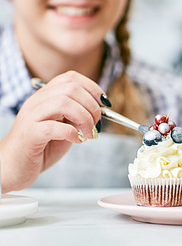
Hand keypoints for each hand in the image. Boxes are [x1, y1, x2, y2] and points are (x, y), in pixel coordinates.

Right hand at [0, 71, 106, 191]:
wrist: (13, 167)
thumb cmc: (41, 148)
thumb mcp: (65, 129)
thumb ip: (78, 118)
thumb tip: (99, 112)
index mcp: (46, 97)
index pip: (70, 78)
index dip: (93, 87)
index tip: (105, 104)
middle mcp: (37, 102)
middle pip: (70, 88)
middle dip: (92, 105)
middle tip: (98, 124)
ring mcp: (31, 116)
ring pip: (62, 102)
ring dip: (84, 118)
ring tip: (90, 134)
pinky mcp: (29, 134)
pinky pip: (53, 126)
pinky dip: (71, 133)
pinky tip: (77, 141)